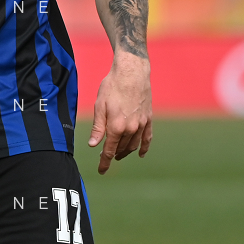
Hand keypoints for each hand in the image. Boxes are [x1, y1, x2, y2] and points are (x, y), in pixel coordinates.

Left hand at [88, 53, 151, 173]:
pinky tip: (141, 154)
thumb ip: (98, 127)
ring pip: (134, 145)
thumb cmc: (112, 86)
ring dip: (126, 152)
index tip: (101, 171)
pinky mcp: (149, 118)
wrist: (132, 72)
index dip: (104, 162)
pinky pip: (147, 138)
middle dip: (113, 155)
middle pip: (121, 149)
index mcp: (116, 126)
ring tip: (119, 154)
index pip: (109, 150)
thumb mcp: (100, 106)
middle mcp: (131, 128)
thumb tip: (94, 145)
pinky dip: (144, 147)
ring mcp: (142, 124)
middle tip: (105, 157)